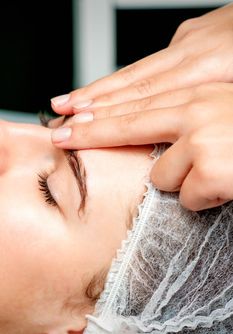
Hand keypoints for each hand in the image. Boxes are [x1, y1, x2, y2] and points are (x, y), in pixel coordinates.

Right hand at [51, 3, 232, 115]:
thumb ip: (218, 114)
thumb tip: (192, 142)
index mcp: (205, 70)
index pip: (142, 100)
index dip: (107, 117)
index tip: (79, 128)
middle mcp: (190, 53)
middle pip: (130, 85)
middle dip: (92, 104)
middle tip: (61, 117)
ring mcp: (191, 42)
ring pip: (136, 72)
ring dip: (101, 90)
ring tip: (73, 102)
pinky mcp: (197, 36)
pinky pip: (153, 62)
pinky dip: (127, 76)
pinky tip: (114, 86)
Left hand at [51, 82, 232, 211]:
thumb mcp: (221, 113)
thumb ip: (185, 119)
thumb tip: (159, 135)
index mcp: (199, 95)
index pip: (136, 102)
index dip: (100, 110)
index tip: (70, 116)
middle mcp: (196, 110)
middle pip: (127, 122)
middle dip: (89, 132)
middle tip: (59, 135)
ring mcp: (203, 139)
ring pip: (162, 175)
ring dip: (183, 182)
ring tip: (215, 175)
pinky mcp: (211, 170)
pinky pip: (188, 198)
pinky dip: (204, 200)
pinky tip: (226, 190)